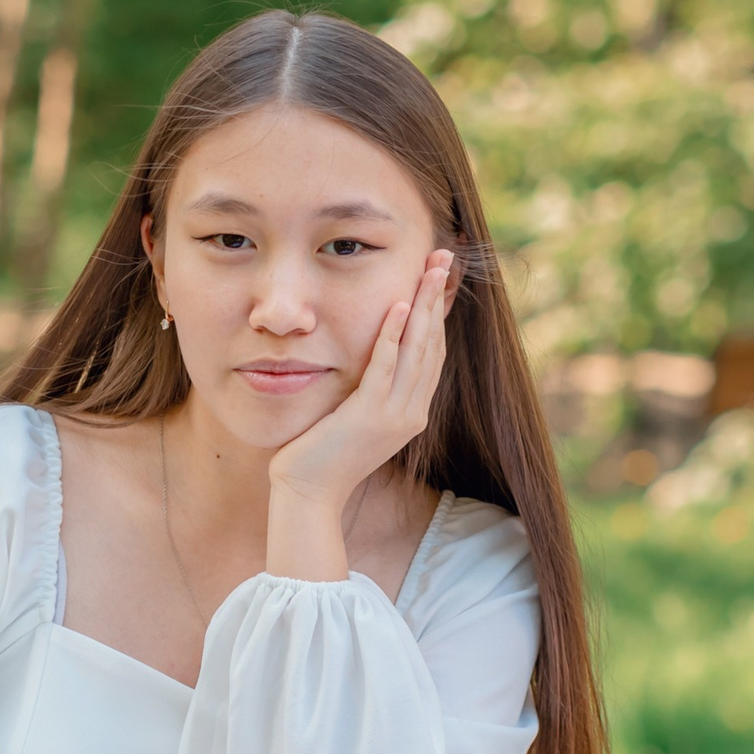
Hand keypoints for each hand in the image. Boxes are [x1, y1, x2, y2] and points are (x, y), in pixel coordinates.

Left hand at [264, 247, 454, 577]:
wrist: (309, 494)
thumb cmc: (322, 455)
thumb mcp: (355, 417)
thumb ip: (369, 389)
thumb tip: (370, 359)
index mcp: (411, 411)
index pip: (431, 352)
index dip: (438, 312)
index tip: (441, 277)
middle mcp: (411, 412)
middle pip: (433, 344)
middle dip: (438, 299)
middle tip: (445, 258)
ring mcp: (394, 416)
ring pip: (417, 351)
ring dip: (424, 307)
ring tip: (431, 270)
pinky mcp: (368, 417)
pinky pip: (384, 369)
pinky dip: (392, 336)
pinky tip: (397, 307)